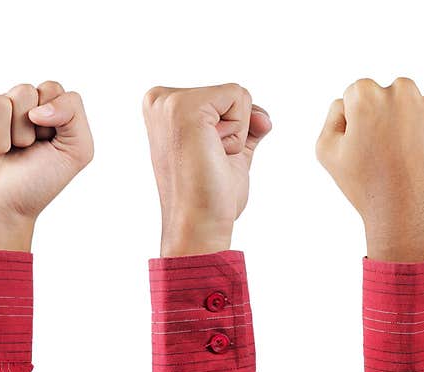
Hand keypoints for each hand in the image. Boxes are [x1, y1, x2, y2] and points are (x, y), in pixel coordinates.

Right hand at [0, 81, 93, 251]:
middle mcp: (14, 107)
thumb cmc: (37, 184)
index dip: (52, 119)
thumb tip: (36, 106)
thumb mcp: (77, 151)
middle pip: (24, 92)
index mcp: (44, 111)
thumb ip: (74, 113)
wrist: (0, 212)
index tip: (46, 144)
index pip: (51, 88)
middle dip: (26, 130)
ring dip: (2, 138)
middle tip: (20, 151)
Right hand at [142, 84, 271, 256]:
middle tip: (209, 160)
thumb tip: (263, 118)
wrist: (200, 223)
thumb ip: (247, 127)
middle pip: (232, 95)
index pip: (223, 99)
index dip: (231, 132)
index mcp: (164, 108)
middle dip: (235, 131)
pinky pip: (239, 97)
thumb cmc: (210, 195)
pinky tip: (213, 152)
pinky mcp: (184, 106)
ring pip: (238, 96)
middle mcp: (160, 99)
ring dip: (236, 134)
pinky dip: (238, 131)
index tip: (207, 157)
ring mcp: (168, 101)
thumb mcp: (231, 152)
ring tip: (209, 157)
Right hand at [315, 77, 423, 262]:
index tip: (369, 146)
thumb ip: (334, 115)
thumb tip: (350, 100)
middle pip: (395, 93)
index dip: (362, 122)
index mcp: (366, 96)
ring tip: (414, 162)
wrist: (409, 223)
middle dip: (393, 117)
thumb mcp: (327, 152)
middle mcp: (402, 91)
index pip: (361, 92)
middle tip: (392, 155)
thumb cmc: (366, 190)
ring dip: (420, 125)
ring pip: (423, 105)